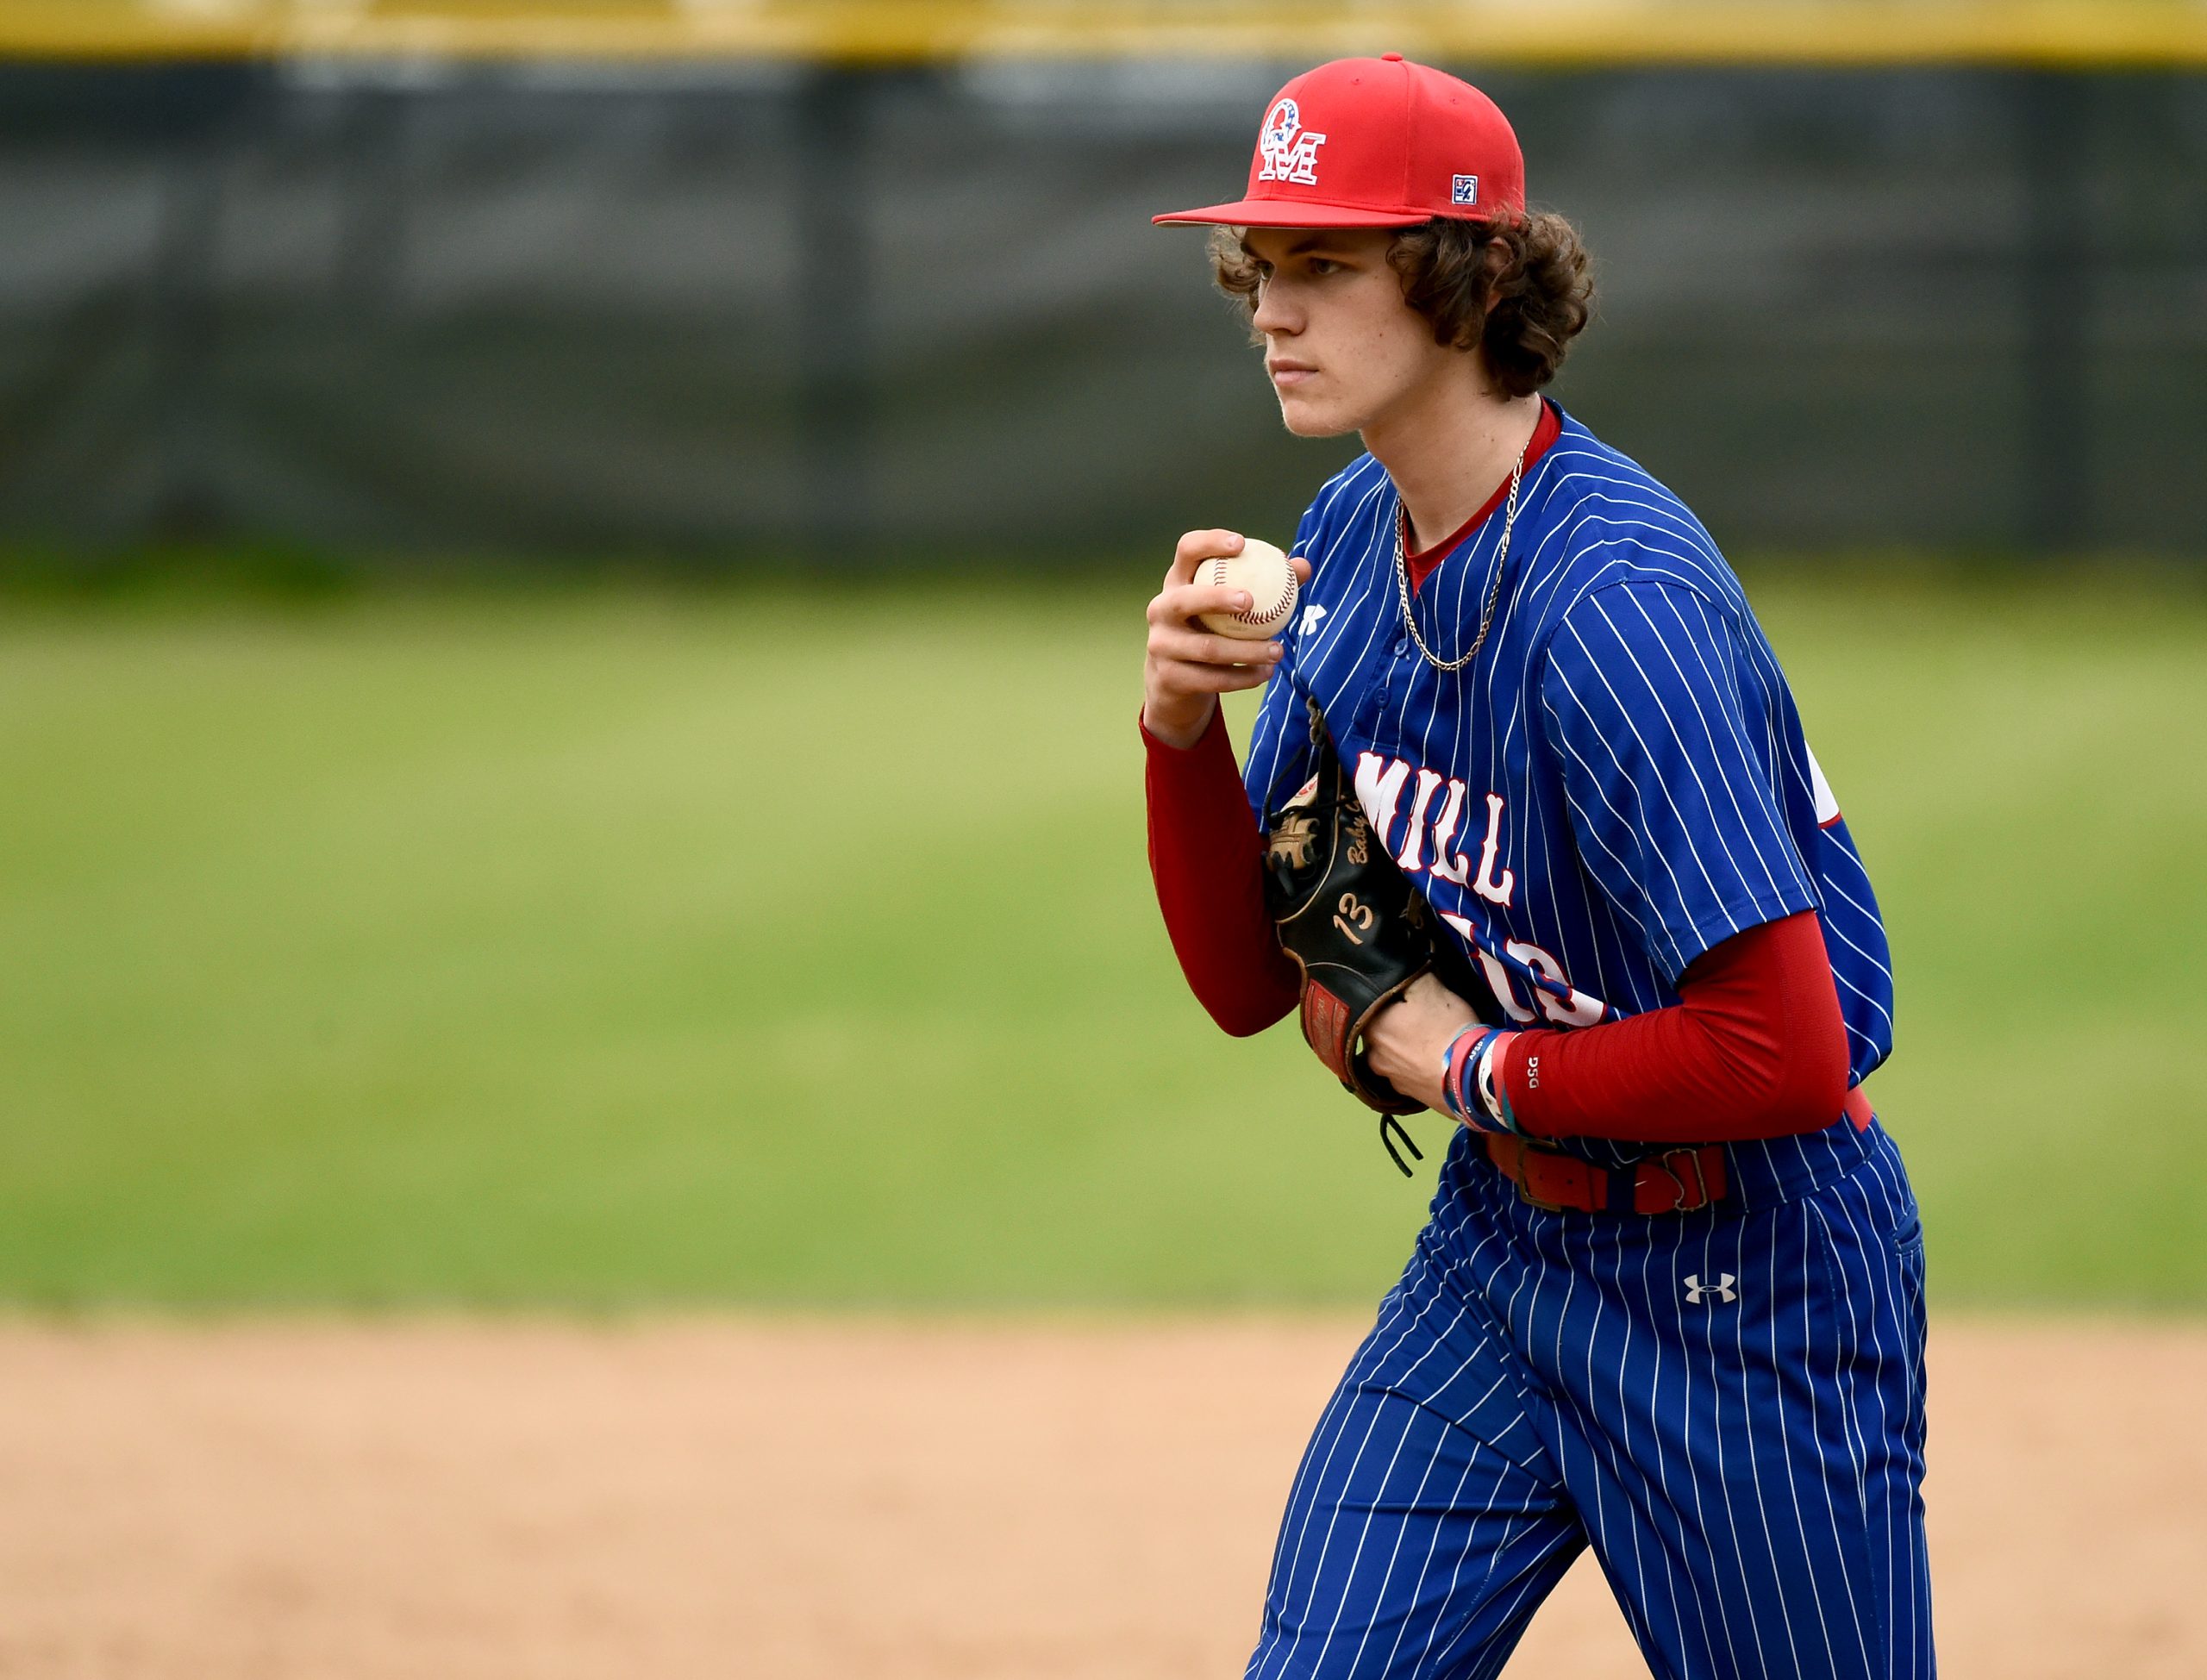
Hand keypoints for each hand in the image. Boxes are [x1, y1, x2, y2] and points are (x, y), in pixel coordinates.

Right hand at [1141, 530, 1312, 749]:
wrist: (1175, 680)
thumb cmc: (1212, 628)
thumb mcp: (1229, 605)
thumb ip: (1266, 583)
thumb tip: (1302, 566)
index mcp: (1177, 581)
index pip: (1187, 550)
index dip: (1209, 543)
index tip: (1241, 544)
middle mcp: (1161, 610)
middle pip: (1184, 600)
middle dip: (1216, 598)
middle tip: (1251, 601)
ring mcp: (1161, 645)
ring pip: (1207, 648)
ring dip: (1247, 650)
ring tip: (1278, 650)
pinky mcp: (1170, 678)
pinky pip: (1212, 679)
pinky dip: (1243, 677)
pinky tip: (1266, 673)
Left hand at [1361, 973, 1482, 1115]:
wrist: (1473, 1077)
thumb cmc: (1448, 1027)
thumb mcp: (1431, 988)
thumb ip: (1410, 978)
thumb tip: (1402, 972)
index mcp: (1371, 1027)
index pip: (1368, 1008)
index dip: (1386, 1002)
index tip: (1402, 1000)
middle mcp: (1373, 1055)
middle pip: (1380, 1033)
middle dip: (1396, 1027)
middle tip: (1419, 1021)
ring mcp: (1391, 1080)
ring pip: (1393, 1057)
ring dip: (1406, 1050)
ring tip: (1430, 1044)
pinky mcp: (1409, 1098)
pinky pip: (1408, 1077)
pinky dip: (1417, 1069)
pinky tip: (1434, 1064)